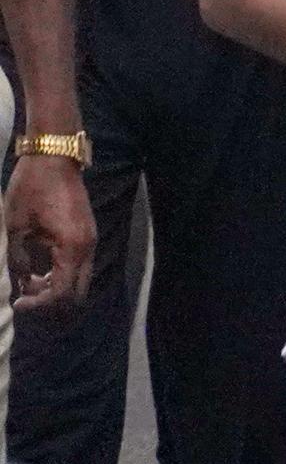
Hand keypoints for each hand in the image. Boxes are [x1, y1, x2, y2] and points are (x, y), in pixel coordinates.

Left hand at [6, 150, 91, 314]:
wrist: (53, 159)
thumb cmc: (31, 190)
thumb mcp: (16, 228)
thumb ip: (19, 260)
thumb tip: (22, 282)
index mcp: (71, 247)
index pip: (61, 292)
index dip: (39, 304)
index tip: (17, 304)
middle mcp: (87, 248)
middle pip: (77, 292)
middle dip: (51, 302)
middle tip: (25, 297)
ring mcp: (90, 241)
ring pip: (80, 281)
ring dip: (57, 289)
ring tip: (29, 284)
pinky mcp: (86, 235)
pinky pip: (79, 267)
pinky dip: (61, 276)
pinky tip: (41, 270)